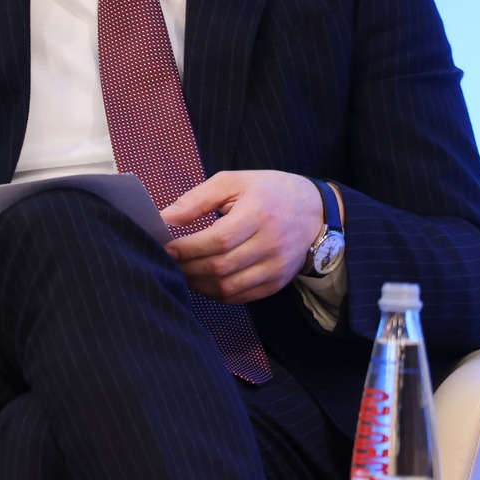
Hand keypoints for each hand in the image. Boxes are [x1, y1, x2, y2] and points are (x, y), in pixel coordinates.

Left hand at [162, 170, 325, 304]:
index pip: (219, 240)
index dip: (188, 247)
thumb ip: (197, 199)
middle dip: (187, 268)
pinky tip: (202, 282)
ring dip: (198, 284)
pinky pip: (241, 297)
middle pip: (221, 266)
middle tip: (167, 262)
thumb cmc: (267, 192)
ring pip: (229, 287)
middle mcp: (271, 244)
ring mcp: (276, 267)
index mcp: (258, 214)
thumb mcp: (232, 182)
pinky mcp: (277, 283)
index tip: (166, 247)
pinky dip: (216, 294)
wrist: (314, 211)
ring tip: (181, 272)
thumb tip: (165, 218)